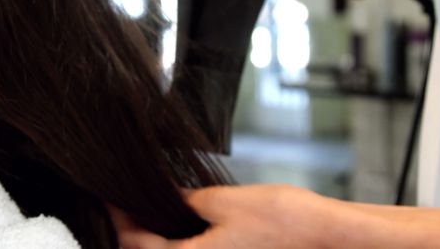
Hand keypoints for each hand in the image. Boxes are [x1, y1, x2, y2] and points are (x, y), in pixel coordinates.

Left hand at [112, 184, 389, 248]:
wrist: (328, 236)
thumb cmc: (284, 221)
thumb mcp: (223, 202)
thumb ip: (185, 203)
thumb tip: (160, 198)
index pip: (136, 246)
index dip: (118, 218)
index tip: (111, 196)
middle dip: (135, 231)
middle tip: (127, 201)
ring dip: (159, 239)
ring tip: (154, 208)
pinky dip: (184, 243)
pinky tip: (186, 221)